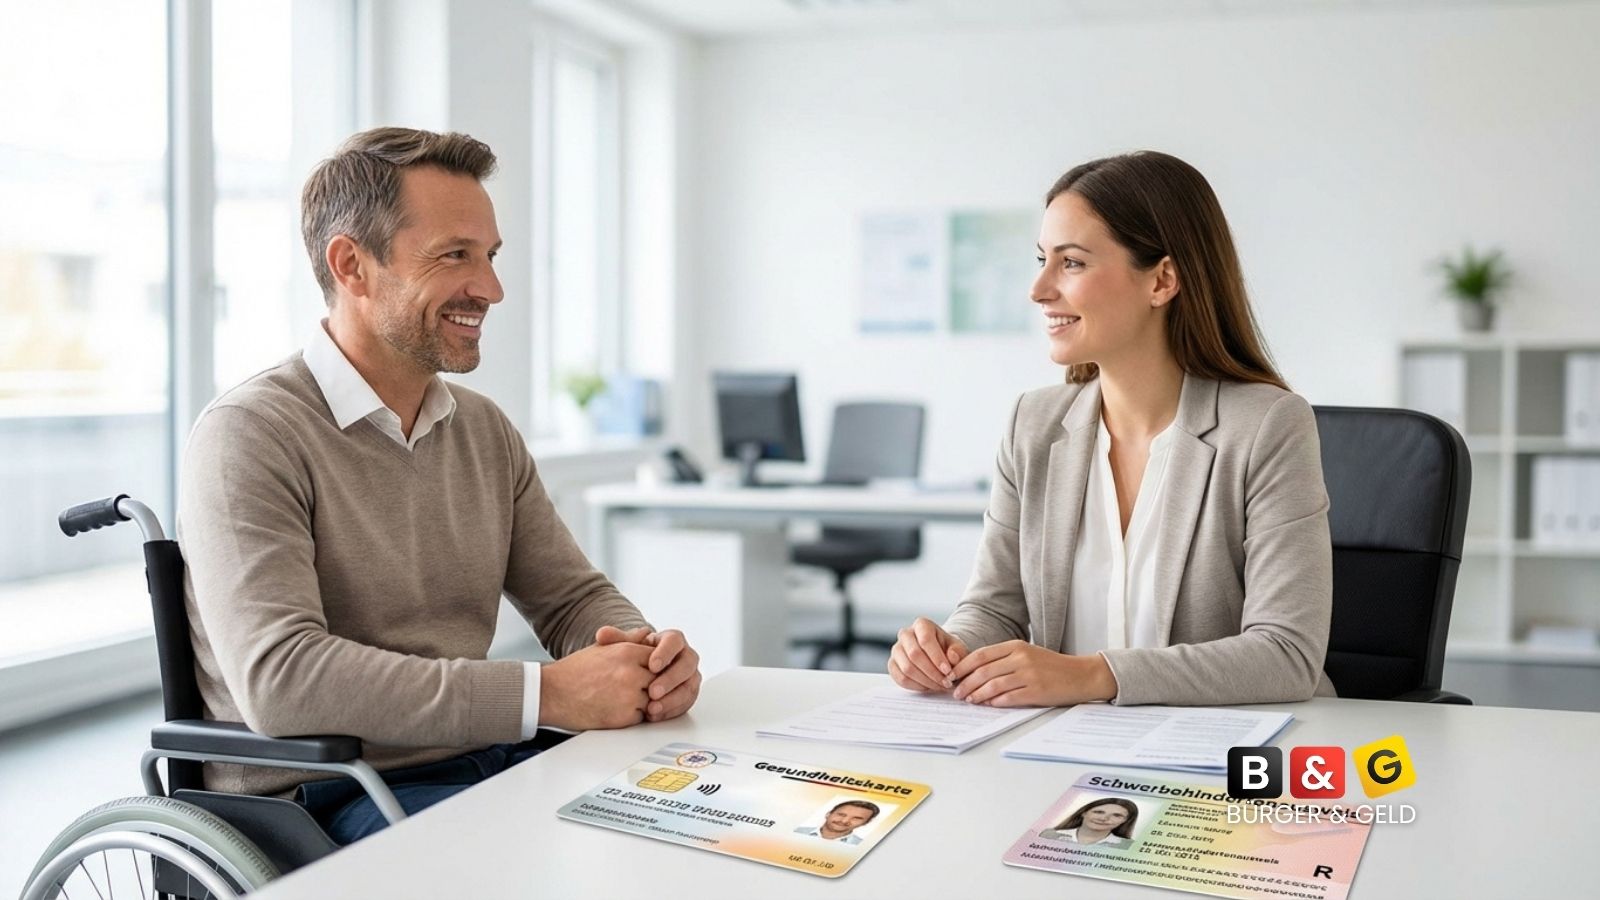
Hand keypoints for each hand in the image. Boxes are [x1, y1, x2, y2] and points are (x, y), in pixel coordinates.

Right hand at [538, 639, 652, 729]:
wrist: (552, 694)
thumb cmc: (573, 671)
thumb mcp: (602, 647)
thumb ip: (628, 639)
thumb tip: (647, 632)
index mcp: (627, 652)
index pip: (658, 657)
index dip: (653, 665)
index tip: (645, 670)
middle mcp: (631, 672)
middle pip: (659, 679)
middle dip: (651, 684)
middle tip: (637, 686)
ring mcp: (629, 695)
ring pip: (653, 699)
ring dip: (643, 701)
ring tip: (621, 697)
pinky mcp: (624, 716)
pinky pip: (641, 717)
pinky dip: (632, 715)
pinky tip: (615, 708)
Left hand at [594, 625, 701, 721]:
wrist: (639, 672)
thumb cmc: (633, 656)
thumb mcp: (624, 646)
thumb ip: (616, 639)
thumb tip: (602, 634)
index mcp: (673, 640)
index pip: (675, 640)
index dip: (666, 653)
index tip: (652, 665)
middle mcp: (685, 656)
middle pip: (687, 664)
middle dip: (670, 679)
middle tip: (652, 691)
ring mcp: (689, 676)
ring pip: (689, 686)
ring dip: (672, 699)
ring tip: (652, 708)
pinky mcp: (688, 693)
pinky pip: (686, 702)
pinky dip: (671, 710)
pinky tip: (656, 715)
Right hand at [888, 617, 969, 692]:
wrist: (938, 656)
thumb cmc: (947, 650)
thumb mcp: (957, 648)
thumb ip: (958, 652)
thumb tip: (952, 657)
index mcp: (922, 625)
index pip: (926, 639)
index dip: (937, 657)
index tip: (948, 672)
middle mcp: (906, 634)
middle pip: (914, 654)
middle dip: (932, 672)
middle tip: (946, 682)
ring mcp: (896, 649)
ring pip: (907, 668)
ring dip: (926, 681)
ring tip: (940, 686)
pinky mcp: (892, 664)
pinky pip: (901, 678)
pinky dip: (917, 686)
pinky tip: (929, 686)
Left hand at [948, 641, 1117, 707]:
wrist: (1080, 675)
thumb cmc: (1050, 666)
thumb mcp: (1026, 654)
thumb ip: (1003, 660)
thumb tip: (974, 672)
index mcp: (1015, 646)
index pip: (980, 655)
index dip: (963, 667)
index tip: (952, 676)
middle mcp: (1020, 658)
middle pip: (983, 671)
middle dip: (965, 683)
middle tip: (956, 693)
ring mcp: (1029, 675)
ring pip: (993, 685)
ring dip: (977, 694)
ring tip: (969, 700)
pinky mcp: (1036, 691)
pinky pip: (1009, 698)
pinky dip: (995, 702)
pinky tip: (988, 705)